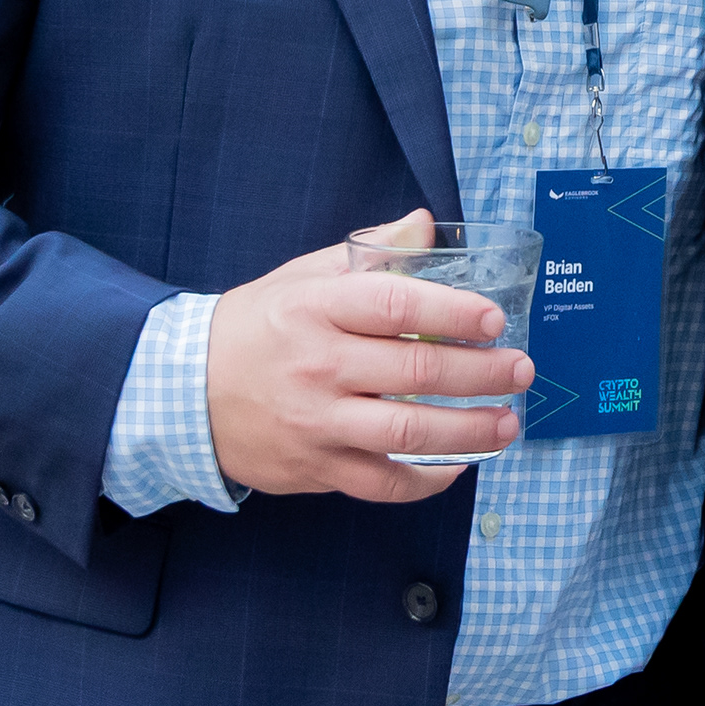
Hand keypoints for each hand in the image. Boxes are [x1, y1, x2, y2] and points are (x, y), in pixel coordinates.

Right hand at [202, 212, 534, 498]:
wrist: (184, 392)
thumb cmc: (257, 326)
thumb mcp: (304, 275)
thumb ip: (370, 251)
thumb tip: (425, 223)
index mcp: (317, 307)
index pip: (398, 304)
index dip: (455, 310)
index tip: (495, 318)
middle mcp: (319, 365)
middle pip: (417, 370)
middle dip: (482, 372)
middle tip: (520, 370)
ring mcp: (317, 422)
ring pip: (408, 432)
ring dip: (470, 431)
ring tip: (508, 423)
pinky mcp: (315, 467)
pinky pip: (382, 482)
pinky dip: (427, 479)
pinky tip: (459, 464)